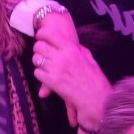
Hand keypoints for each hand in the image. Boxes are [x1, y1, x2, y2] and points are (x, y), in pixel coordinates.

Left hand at [32, 15, 109, 129]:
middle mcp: (62, 57)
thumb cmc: (96, 80)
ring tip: (43, 64)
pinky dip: (40, 74)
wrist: (96, 99)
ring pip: (36, 59)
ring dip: (38, 61)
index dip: (42, 34)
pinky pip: (37, 73)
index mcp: (72, 50)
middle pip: (39, 46)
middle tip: (41, 52)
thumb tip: (74, 45)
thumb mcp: (90, 60)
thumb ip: (80, 51)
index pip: (51, 35)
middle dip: (38, 48)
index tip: (39, 36)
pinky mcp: (51, 82)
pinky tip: (46, 76)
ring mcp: (55, 69)